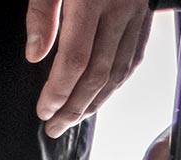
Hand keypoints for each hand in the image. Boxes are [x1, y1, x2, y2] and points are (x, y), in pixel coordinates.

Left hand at [26, 0, 154, 137]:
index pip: (75, 60)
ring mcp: (136, 13)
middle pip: (98, 74)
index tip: (45, 110)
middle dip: (75, 108)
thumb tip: (35, 53)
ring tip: (76, 118)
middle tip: (56, 126)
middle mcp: (118, 10)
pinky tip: (102, 95)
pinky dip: (118, 82)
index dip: (59, 92)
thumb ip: (41, 11)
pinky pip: (135, 57)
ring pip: (119, 71)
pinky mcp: (146, 13)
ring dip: (96, 102)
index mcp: (90, 0)